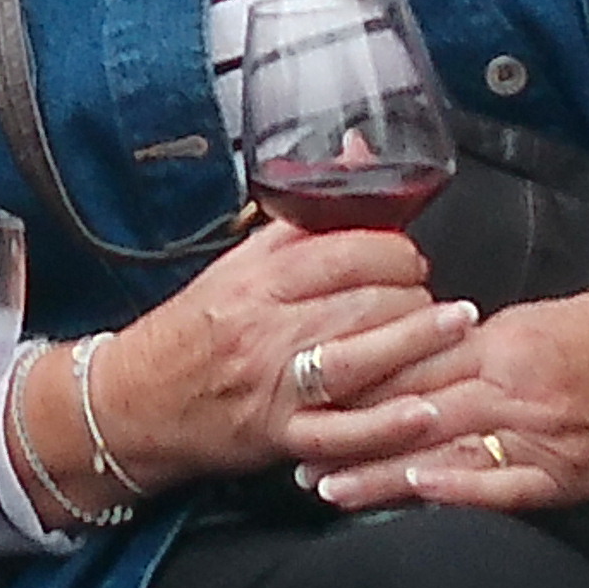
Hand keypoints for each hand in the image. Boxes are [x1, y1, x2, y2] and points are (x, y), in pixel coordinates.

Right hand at [57, 226, 469, 491]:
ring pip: (360, 357)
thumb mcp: (238, 262)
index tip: (409, 258)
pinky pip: (340, 432)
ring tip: (457, 330)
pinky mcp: (278, 436)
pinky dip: (386, 424)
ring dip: (419, 343)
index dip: (395, 250)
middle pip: (364, 301)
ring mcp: (273, 384)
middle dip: (415, 297)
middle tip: (435, 302)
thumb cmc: (191, 330)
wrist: (131, 402)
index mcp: (257, 277)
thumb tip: (356, 151)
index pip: (345, 249)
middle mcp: (265, 326)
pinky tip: (424, 411)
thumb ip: (303, 217)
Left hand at [301, 281, 588, 516]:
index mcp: (499, 344)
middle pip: (418, 409)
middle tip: (296, 452)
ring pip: (449, 450)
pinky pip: (505, 486)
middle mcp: (516, 387)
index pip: (412, 364)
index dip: (356, 386)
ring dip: (383, 472)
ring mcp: (542, 433)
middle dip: (353, 436)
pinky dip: (460, 489)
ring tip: (327, 485)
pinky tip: (416, 492)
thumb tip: (393, 366)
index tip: (307, 400)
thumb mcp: (520, 325)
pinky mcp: (566, 473)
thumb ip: (459, 349)